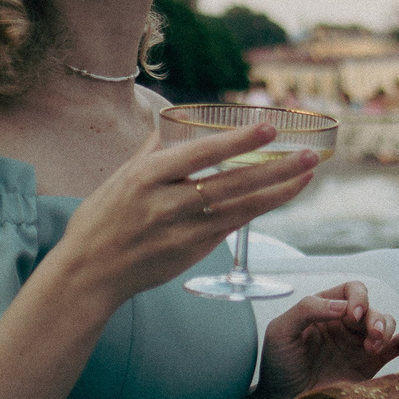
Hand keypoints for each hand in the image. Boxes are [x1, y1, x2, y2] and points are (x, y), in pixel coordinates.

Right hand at [47, 123, 317, 310]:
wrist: (89, 274)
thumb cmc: (100, 222)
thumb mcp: (118, 178)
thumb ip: (150, 152)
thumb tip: (169, 123)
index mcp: (146, 177)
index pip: (200, 154)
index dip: (238, 142)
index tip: (269, 128)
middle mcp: (167, 204)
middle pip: (232, 183)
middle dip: (276, 168)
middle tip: (310, 154)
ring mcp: (183, 231)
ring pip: (242, 208)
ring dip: (279, 191)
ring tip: (308, 173)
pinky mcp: (193, 252)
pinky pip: (233, 226)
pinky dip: (259, 210)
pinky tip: (281, 195)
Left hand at [250, 283, 398, 398]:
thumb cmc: (278, 365)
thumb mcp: (281, 331)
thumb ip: (307, 310)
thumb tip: (342, 306)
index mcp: (325, 310)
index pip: (350, 291)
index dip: (357, 298)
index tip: (352, 315)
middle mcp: (345, 324)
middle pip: (372, 308)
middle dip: (374, 318)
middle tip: (369, 335)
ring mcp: (358, 344)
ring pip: (385, 324)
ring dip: (386, 330)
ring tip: (375, 346)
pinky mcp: (369, 365)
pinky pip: (394, 348)